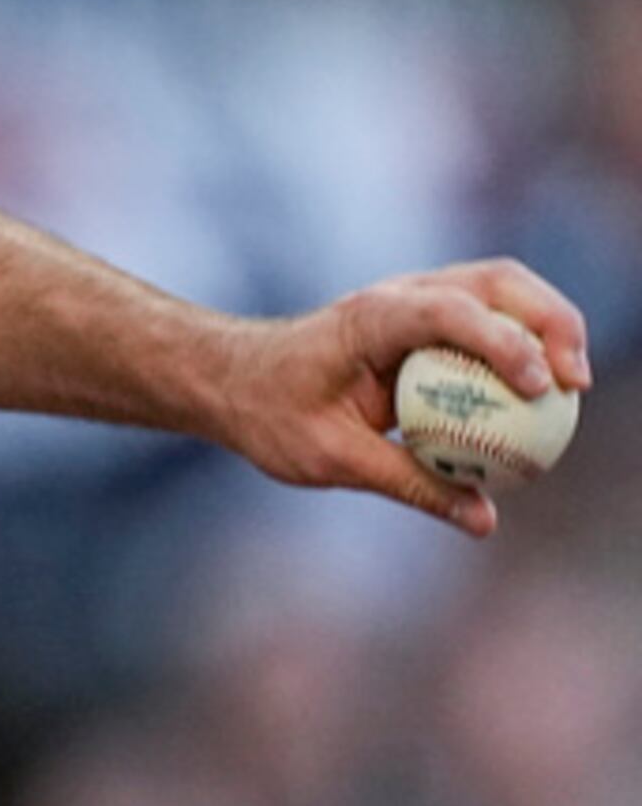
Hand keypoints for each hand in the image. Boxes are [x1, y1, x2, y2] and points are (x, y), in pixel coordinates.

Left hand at [215, 259, 592, 539]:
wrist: (231, 380)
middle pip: (498, 283)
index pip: (450, 312)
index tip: (537, 388)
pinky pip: (490, 323)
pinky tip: (542, 397)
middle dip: (551, 323)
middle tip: (573, 385)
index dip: (503, 342)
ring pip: (503, 293)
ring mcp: (417, 301)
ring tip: (571, 388)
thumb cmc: (268, 414)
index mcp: (371, 318)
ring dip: (548, 328)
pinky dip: (525, 348)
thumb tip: (485, 521)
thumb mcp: (332, 459)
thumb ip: (410, 485)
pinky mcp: (427, 321)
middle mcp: (400, 296)